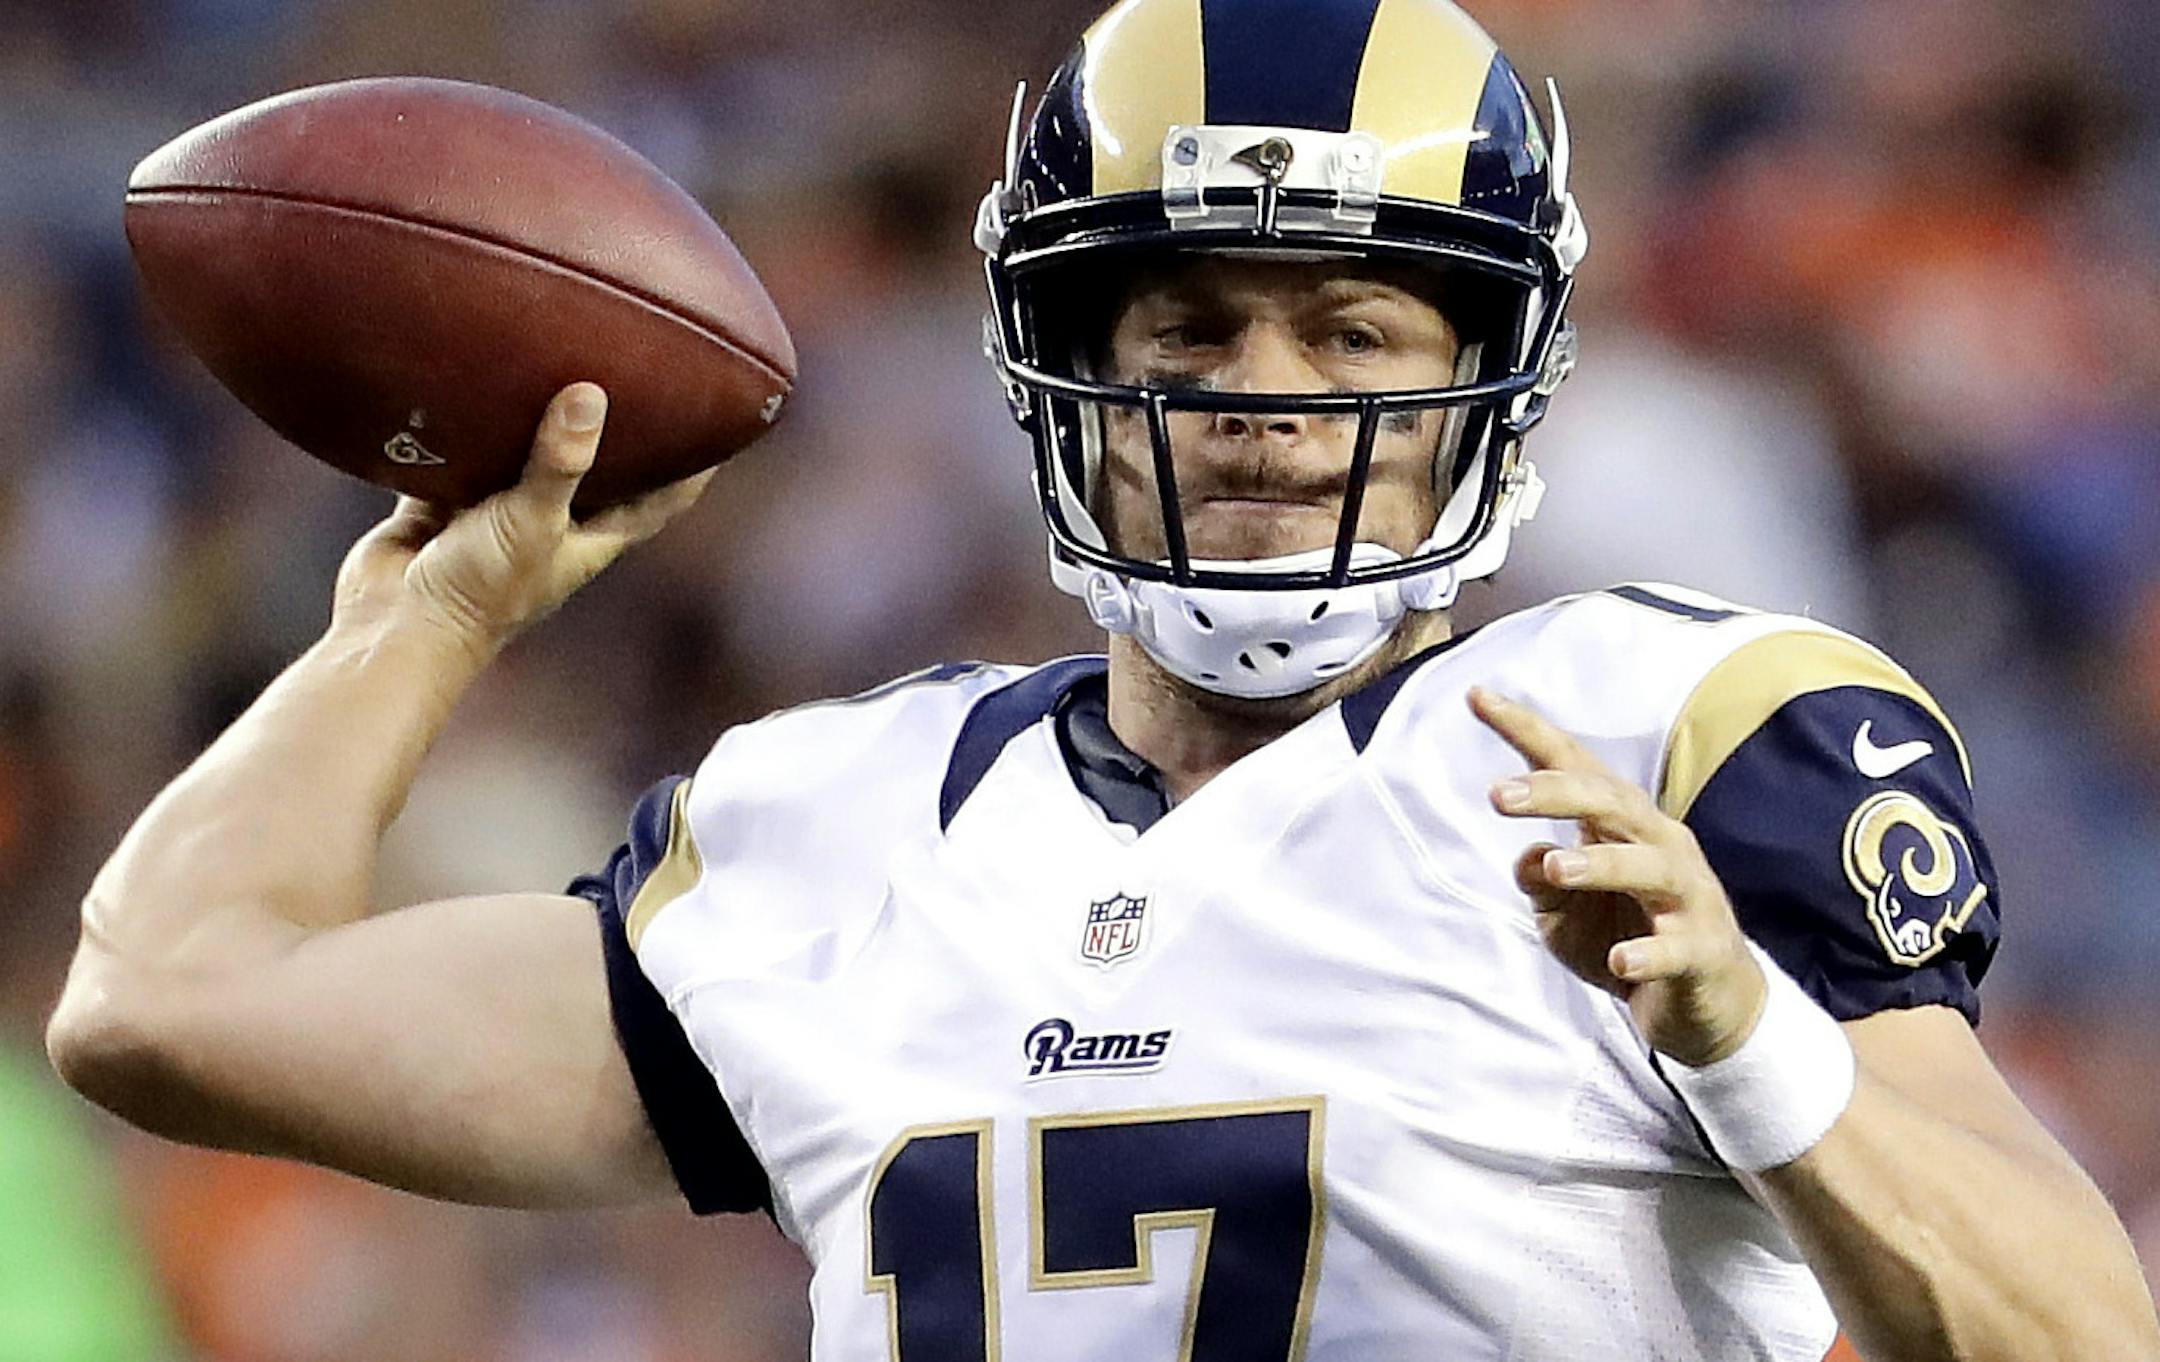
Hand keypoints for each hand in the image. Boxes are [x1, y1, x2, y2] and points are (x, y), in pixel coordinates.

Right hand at [332, 383, 712, 657]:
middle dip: (620, 428)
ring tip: (557, 356)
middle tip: (640, 369)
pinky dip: (470, 423)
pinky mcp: (446, 502)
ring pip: (529, 455)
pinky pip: (465, 453)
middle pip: (601, 469)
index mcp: (591, 538)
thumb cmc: (480, 590)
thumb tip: (593, 395)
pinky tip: (471, 379)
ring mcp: (498, 512)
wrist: (396, 626)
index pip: (662, 499)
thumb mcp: (530, 521)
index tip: (726, 421)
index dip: (696, 467)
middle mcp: (552, 523)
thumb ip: (561, 461)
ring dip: (542, 418)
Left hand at [1469, 686, 1766, 1067]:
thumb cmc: (1624, 939)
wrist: (1705, 1005)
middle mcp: (1659, 845)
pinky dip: (1650, 952)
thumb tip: (1530, 856)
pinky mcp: (1703, 950)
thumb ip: (1541, 882)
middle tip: (1497, 795)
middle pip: (1611, 803)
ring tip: (1558, 869)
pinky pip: (1678, 948)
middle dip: (1556, 792)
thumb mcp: (1563, 913)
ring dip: (1602, 864)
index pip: (1572, 766)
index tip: (1478, 697)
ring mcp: (1688, 896)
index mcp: (1620, 825)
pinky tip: (1619, 961)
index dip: (1528, 731)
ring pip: (1649, 866)